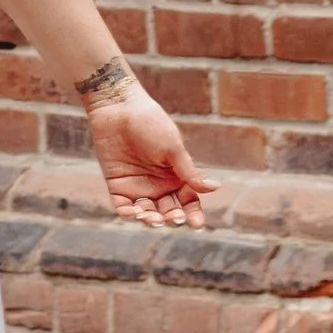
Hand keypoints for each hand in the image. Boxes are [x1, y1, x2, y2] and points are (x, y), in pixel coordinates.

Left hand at [87, 80, 213, 229]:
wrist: (119, 107)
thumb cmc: (150, 123)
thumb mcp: (173, 148)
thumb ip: (190, 172)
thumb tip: (216, 188)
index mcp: (177, 176)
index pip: (189, 202)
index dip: (193, 215)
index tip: (196, 225)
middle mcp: (159, 185)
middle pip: (169, 212)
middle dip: (173, 219)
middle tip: (174, 217)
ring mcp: (137, 186)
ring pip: (147, 214)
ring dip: (152, 220)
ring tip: (153, 217)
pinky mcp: (117, 185)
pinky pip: (123, 207)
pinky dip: (129, 214)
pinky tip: (135, 212)